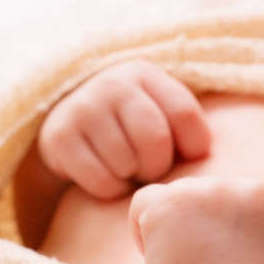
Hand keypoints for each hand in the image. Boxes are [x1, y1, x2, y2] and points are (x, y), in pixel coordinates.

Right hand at [37, 59, 211, 197]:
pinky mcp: (59, 136)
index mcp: (145, 74)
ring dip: (131, 177)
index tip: (187, 155)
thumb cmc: (130, 125)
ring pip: (127, 164)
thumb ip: (186, 125)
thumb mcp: (159, 111)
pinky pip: (102, 181)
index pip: (184, 113)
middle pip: (155, 141)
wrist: (69, 123)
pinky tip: (105, 175)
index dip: (193, 145)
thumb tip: (204, 157)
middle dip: (157, 165)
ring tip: (125, 167)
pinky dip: (110, 189)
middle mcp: (112, 83)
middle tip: (149, 167)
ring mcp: (82, 107)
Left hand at [128, 177, 263, 263]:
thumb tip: (219, 227)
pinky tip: (156, 258)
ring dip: (174, 229)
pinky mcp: (174, 200)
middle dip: (199, 226)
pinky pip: (145, 201)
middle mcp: (253, 189)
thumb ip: (253, 236)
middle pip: (210, 194)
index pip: (245, 202)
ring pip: (178, 197)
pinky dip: (142, 228)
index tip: (222, 263)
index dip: (226, 232)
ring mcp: (213, 190)